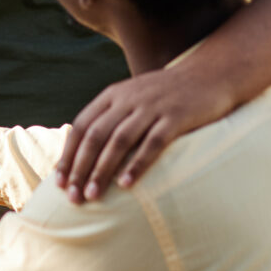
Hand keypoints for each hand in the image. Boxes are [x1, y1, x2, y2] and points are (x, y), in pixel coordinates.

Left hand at [54, 68, 232, 203]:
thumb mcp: (134, 96)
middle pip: (96, 135)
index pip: (82, 125)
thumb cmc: (168, 93)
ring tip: (93, 195)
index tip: (59, 181)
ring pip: (119, 141)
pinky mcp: (176, 117)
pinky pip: (152, 144)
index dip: (69, 154)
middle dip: (80, 167)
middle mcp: (129, 98)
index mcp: (114, 94)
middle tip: (72, 196)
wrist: (211, 74)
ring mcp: (152, 106)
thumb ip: (112, 116)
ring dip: (102, 170)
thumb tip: (86, 151)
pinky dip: (137, 164)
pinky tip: (126, 185)